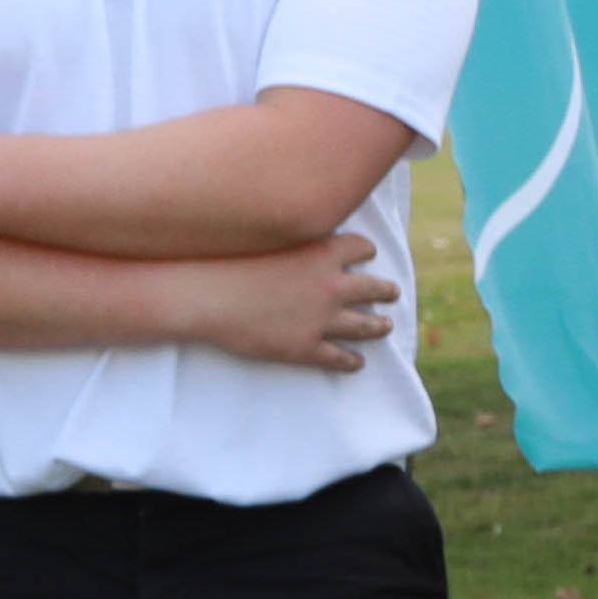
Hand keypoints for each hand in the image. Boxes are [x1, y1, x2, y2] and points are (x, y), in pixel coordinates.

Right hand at [190, 231, 399, 374]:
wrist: (205, 294)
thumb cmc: (226, 260)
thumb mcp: (269, 238)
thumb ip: (291, 239)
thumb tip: (297, 235)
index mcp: (322, 254)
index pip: (361, 248)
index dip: (366, 251)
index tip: (369, 254)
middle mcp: (331, 286)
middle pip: (374, 288)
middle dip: (386, 290)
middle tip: (392, 292)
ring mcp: (321, 320)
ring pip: (365, 325)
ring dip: (378, 326)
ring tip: (385, 326)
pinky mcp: (305, 348)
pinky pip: (339, 357)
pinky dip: (351, 361)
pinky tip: (356, 363)